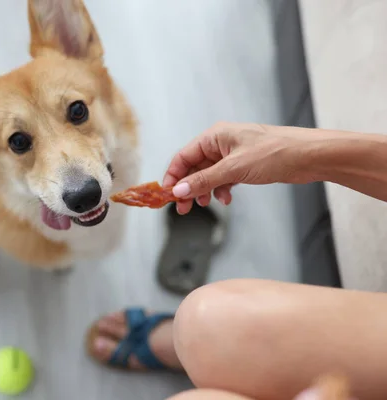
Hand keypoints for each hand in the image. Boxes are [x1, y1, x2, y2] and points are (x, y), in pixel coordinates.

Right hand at [163, 122, 314, 214]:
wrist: (310, 156)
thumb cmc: (275, 152)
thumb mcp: (234, 169)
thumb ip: (204, 181)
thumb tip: (179, 191)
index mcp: (215, 136)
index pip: (184, 156)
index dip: (174, 176)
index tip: (167, 194)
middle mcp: (221, 143)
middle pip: (194, 167)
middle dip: (188, 187)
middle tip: (183, 208)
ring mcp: (233, 155)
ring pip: (208, 175)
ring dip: (205, 191)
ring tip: (206, 204)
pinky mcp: (244, 165)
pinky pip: (223, 179)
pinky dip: (221, 190)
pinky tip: (227, 199)